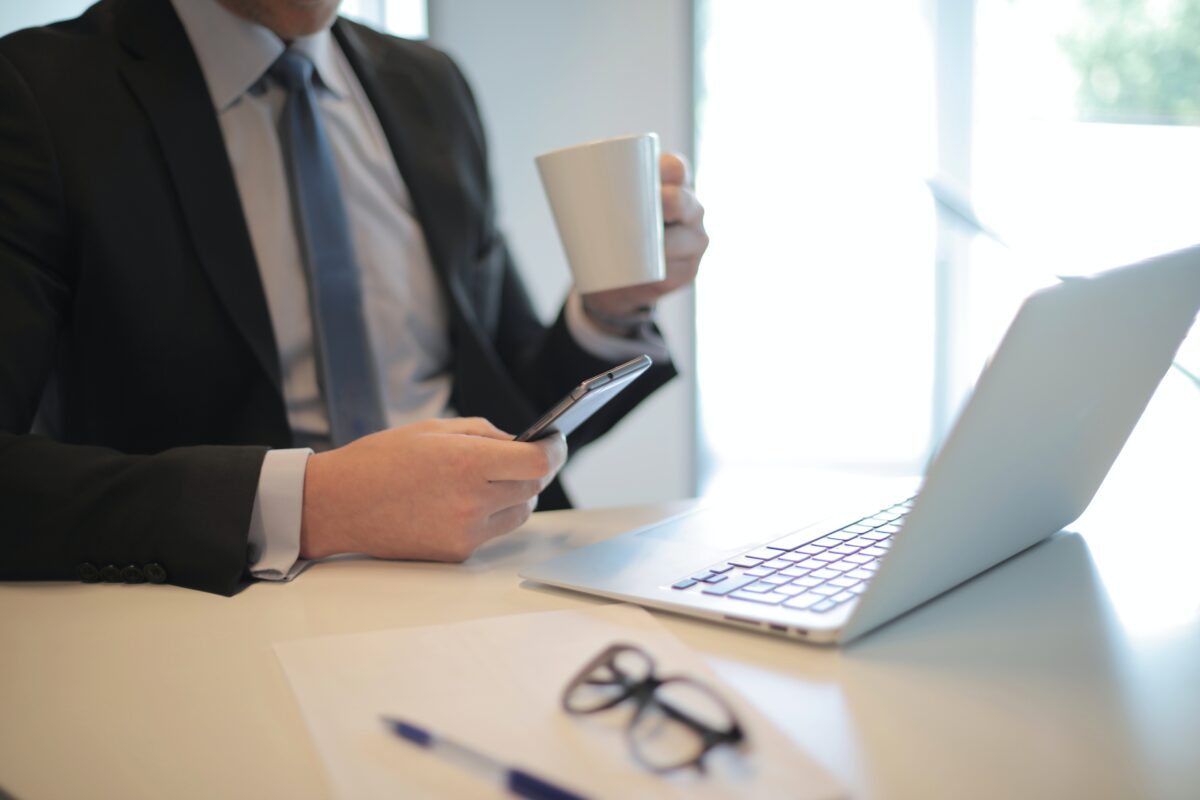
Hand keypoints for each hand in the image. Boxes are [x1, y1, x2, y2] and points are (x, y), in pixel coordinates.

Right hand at [299, 417, 566, 561]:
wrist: (337, 505)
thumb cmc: (381, 460)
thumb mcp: (433, 429)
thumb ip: (483, 434)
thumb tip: (520, 442)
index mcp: (466, 463)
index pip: (538, 462)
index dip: (554, 450)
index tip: (555, 441)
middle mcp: (472, 501)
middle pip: (534, 487)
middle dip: (534, 469)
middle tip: (523, 456)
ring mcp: (466, 532)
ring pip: (520, 513)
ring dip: (516, 494)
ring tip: (490, 479)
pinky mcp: (457, 554)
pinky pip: (493, 532)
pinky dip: (490, 515)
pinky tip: (462, 501)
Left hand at [581, 152, 707, 328]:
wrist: (614, 279)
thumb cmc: (610, 232)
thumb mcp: (603, 207)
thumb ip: (590, 190)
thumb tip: (552, 175)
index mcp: (672, 185)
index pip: (676, 169)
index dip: (668, 169)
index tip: (651, 177)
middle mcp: (690, 210)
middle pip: (686, 202)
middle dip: (671, 202)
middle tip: (649, 206)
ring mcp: (693, 240)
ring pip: (687, 238)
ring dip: (670, 241)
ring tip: (652, 243)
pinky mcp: (686, 270)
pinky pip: (681, 269)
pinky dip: (670, 270)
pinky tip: (665, 267)